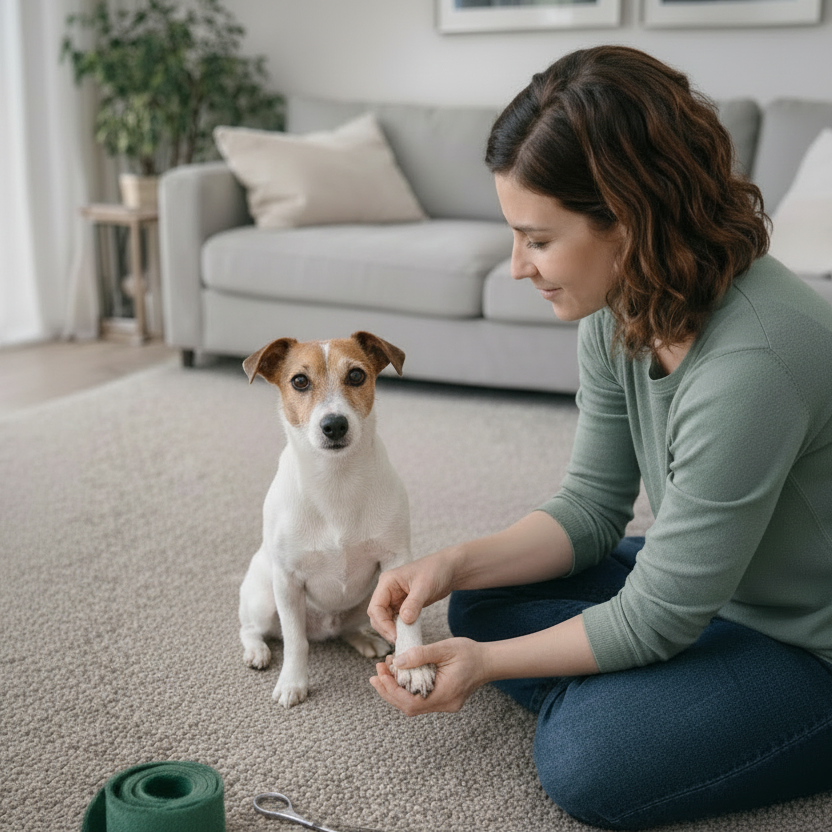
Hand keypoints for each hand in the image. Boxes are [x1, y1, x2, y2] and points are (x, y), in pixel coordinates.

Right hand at [367, 551, 457, 642]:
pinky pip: (395, 620)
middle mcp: (387, 590)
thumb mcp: (425, 587)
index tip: (395, 635)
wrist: (448, 569)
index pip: (376, 607)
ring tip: (403, 639)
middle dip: (385, 629)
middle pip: (376, 615)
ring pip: (384, 619)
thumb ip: (414, 603)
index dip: (382, 623)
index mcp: (387, 582)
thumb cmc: (436, 571)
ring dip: (391, 630)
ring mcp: (394, 598)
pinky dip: (399, 628)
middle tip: (398, 640)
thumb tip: (404, 620)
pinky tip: (407, 634)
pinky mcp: (402, 605)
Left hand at [369, 637, 487, 715]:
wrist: (488, 661)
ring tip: (383, 672)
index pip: (411, 702)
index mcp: (445, 694)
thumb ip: (421, 654)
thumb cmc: (469, 653)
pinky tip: (398, 675)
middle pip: (408, 707)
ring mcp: (444, 704)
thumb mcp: (445, 648)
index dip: (392, 689)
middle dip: (388, 691)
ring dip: (395, 690)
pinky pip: (419, 699)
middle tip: (375, 674)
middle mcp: (444, 704)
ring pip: (412, 705)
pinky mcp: (442, 699)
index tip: (380, 673)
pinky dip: (405, 689)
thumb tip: (397, 662)